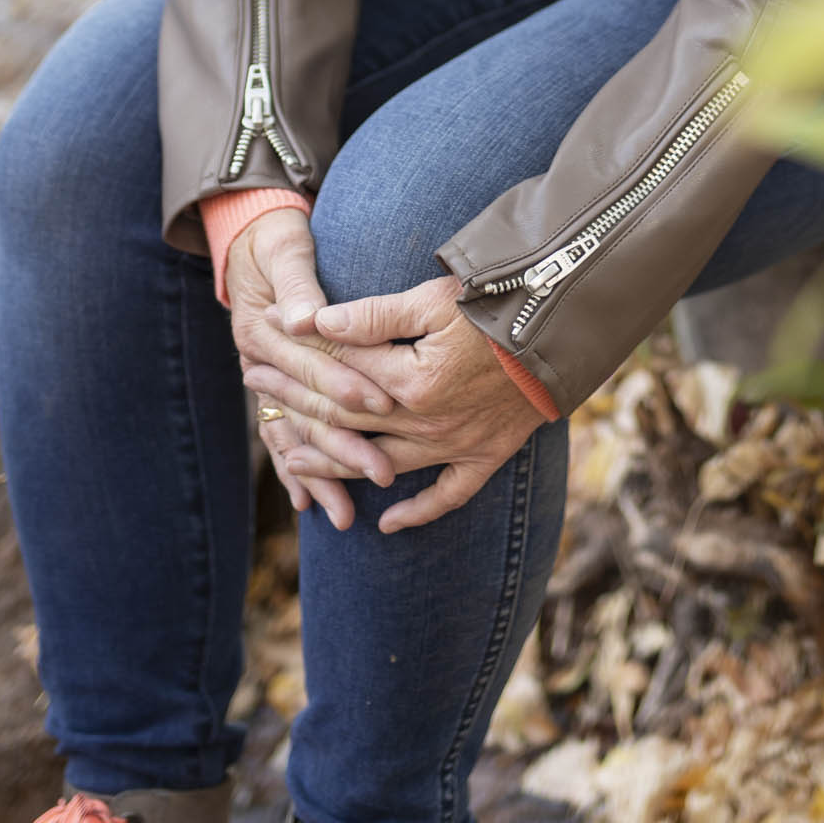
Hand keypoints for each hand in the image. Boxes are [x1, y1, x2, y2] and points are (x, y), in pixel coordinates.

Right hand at [225, 208, 395, 527]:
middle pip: (307, 410)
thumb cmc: (275, 240)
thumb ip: (301, 284)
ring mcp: (266, 381)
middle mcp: (260, 363)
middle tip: (383, 473)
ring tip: (346, 516)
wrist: (247, 238)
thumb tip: (310, 318)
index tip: (381, 405)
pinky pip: (283, 438)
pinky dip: (295, 471)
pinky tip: (308, 506)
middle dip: (343, 445)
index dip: (344, 384)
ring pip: (295, 436)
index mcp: (265, 331)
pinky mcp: (276, 390)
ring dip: (321, 475)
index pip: (312, 364)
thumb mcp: (286, 250)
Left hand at [241, 274, 542, 534]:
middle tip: (258, 395)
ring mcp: (455, 445)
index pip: (339, 375)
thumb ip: (371, 316)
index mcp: (409, 383)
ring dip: (336, 466)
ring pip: (382, 464)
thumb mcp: (433, 299)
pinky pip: (447, 495)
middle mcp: (426, 424)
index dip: (297, 359)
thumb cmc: (498, 304)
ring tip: (297, 464)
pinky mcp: (485, 456)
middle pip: (349, 421)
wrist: (565, 329)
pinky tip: (388, 523)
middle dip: (298, 406)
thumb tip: (313, 321)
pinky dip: (417, 512)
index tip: (261, 347)